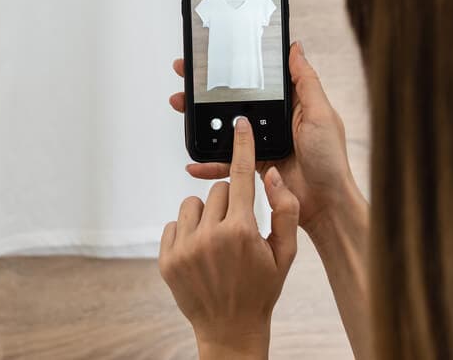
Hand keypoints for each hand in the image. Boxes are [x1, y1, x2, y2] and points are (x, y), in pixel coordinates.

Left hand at [159, 117, 299, 359]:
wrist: (230, 329)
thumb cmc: (261, 289)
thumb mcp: (285, 254)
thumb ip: (285, 211)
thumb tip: (272, 175)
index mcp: (241, 232)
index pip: (240, 177)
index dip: (242, 147)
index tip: (240, 124)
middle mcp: (210, 237)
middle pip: (216, 191)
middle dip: (228, 203)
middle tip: (236, 229)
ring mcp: (185, 248)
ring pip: (192, 204)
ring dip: (204, 216)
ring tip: (216, 243)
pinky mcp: (166, 259)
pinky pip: (173, 224)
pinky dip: (186, 232)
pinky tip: (200, 254)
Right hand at [169, 42, 360, 234]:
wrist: (326, 204)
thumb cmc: (330, 160)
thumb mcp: (321, 114)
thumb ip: (306, 82)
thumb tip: (295, 48)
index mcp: (289, 104)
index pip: (256, 80)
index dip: (233, 68)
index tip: (211, 57)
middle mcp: (271, 121)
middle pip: (233, 101)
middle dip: (206, 90)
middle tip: (185, 78)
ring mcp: (259, 143)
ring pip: (223, 128)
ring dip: (199, 120)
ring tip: (180, 106)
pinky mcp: (252, 165)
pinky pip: (225, 161)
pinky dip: (207, 163)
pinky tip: (194, 162)